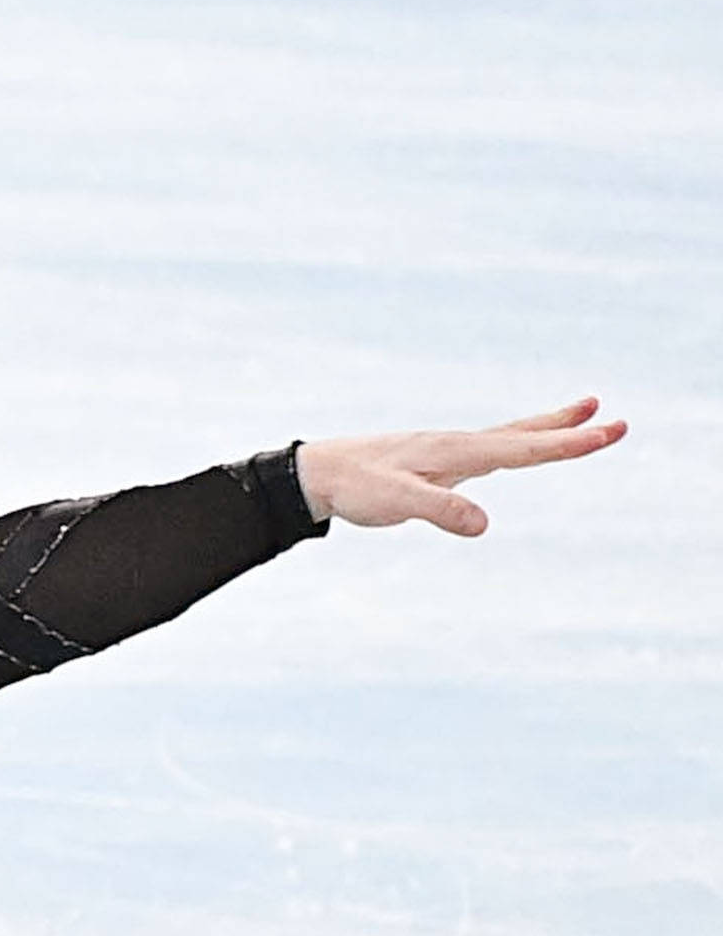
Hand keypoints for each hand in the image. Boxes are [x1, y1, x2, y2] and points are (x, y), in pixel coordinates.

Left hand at [299, 401, 624, 535]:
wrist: (319, 471)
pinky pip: (490, 449)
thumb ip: (440, 511)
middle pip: (526, 435)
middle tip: (617, 420)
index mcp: (456, 451)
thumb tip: (484, 524)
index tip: (608, 431)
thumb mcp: (396, 503)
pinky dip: (517, 442)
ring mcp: (450, 451)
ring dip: (549, 427)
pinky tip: (522, 445)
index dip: (567, 443)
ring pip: (510, 437)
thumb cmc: (355, 486)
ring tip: (585, 410)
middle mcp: (459, 445)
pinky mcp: (438, 461)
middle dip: (571, 429)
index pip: (524, 448)